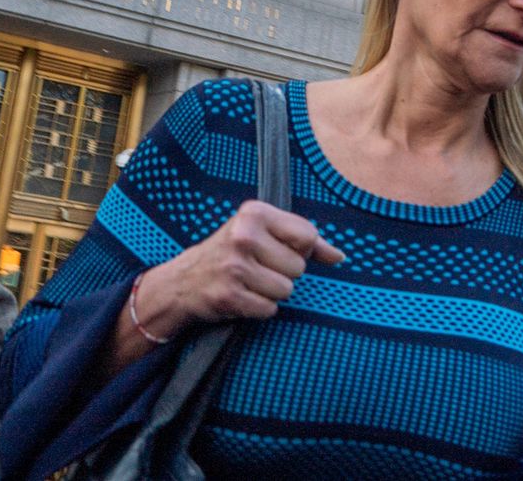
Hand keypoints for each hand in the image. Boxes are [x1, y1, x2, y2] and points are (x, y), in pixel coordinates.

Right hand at [137, 199, 344, 334]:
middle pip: (299, 267)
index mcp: (254, 213)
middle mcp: (243, 235)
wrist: (182, 282)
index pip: (307, 235)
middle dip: (284, 273)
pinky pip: (269, 309)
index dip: (300, 250)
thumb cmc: (232, 254)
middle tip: (258, 268)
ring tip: (249, 282)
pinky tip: (242, 296)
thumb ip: (304, 241)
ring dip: (271, 293)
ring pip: (286, 290)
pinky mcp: (229, 295)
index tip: (279, 250)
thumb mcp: (263, 234)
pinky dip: (259, 308)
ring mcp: (234, 266)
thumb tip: (340, 256)